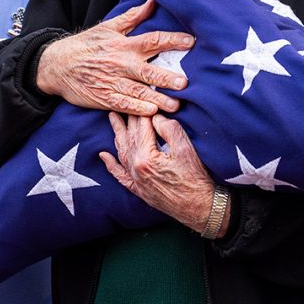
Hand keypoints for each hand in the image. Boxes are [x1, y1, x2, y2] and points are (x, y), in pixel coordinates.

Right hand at [35, 0, 192, 116]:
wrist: (56, 65)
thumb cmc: (85, 45)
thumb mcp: (107, 27)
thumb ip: (132, 17)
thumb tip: (152, 1)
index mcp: (123, 44)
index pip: (153, 40)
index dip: (173, 40)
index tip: (191, 42)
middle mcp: (120, 64)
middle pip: (148, 71)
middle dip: (167, 78)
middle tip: (185, 83)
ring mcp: (112, 83)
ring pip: (139, 92)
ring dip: (158, 99)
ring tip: (176, 106)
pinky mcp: (105, 98)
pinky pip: (124, 105)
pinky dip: (137, 109)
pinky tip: (151, 112)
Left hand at [100, 112, 222, 233]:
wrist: (200, 208)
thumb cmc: (195, 179)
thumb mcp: (185, 148)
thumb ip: (168, 128)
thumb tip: (155, 117)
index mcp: (145, 156)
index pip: (141, 126)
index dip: (143, 109)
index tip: (143, 95)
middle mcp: (135, 168)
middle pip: (130, 136)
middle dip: (128, 117)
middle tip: (124, 100)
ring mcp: (135, 180)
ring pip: (122, 152)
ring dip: (117, 134)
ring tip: (112, 118)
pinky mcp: (138, 190)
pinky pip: (120, 175)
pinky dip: (111, 165)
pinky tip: (104, 156)